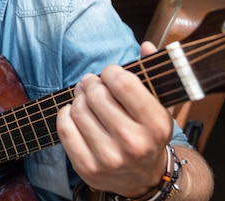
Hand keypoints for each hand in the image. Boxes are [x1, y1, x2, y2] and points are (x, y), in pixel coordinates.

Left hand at [57, 41, 171, 197]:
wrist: (144, 179)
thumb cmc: (149, 134)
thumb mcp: (160, 105)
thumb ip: (153, 74)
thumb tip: (146, 46)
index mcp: (156, 125)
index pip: (123, 83)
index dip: (111, 72)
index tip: (111, 74)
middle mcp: (134, 144)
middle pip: (96, 95)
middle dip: (92, 83)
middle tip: (94, 84)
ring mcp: (108, 158)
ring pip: (78, 109)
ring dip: (79, 98)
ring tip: (86, 98)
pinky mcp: (86, 167)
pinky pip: (64, 127)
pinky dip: (66, 114)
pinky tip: (76, 113)